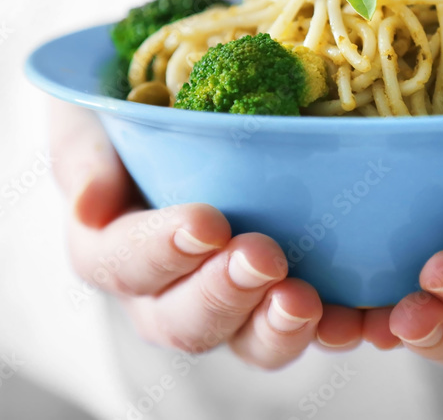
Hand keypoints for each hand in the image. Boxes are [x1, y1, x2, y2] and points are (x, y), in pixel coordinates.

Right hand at [49, 102, 364, 368]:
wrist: (195, 101)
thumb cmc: (134, 105)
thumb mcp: (94, 112)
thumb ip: (84, 154)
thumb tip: (86, 204)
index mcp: (110, 247)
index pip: (121, 264)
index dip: (160, 252)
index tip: (206, 222)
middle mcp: (166, 290)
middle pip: (184, 321)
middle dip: (224, 294)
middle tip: (263, 256)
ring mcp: (231, 300)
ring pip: (247, 341)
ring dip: (276, 326)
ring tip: (306, 301)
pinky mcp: (283, 295)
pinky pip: (309, 328)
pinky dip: (335, 328)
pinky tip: (358, 319)